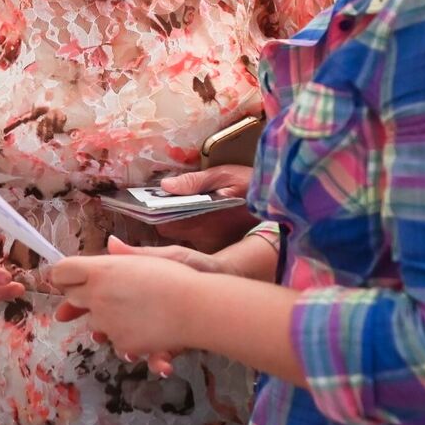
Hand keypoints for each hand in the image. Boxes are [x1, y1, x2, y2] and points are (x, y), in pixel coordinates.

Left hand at [49, 238, 205, 363]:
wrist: (199, 309)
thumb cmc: (179, 276)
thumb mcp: (153, 257)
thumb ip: (126, 254)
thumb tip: (111, 244)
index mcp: (101, 271)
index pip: (61, 271)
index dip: (63, 274)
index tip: (69, 276)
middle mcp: (98, 297)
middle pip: (72, 298)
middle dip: (83, 296)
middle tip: (105, 291)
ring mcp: (108, 323)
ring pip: (92, 323)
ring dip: (104, 318)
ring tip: (131, 310)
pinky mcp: (121, 343)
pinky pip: (113, 340)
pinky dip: (124, 335)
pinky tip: (142, 326)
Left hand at [144, 166, 258, 249]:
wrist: (279, 203)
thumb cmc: (251, 186)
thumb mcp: (225, 175)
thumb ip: (194, 181)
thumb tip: (166, 185)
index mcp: (204, 220)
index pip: (165, 225)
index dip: (153, 216)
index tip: (145, 205)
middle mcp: (206, 238)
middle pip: (169, 234)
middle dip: (161, 220)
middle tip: (155, 206)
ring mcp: (213, 246)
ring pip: (180, 241)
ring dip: (174, 228)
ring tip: (168, 212)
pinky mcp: (220, 249)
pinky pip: (194, 245)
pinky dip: (187, 236)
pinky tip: (189, 221)